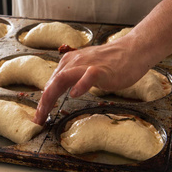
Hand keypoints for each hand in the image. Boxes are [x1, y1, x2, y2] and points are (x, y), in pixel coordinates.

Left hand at [33, 38, 149, 124]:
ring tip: (46, 111)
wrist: (132, 50)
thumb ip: (72, 78)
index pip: (51, 83)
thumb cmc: (111, 62)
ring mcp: (87, 65)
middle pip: (53, 82)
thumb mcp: (85, 69)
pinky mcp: (102, 69)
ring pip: (63, 78)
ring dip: (52, 95)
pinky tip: (74, 94)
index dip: (43, 101)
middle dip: (43, 102)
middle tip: (38, 120)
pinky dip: (81, 84)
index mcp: (69, 63)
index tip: (38, 117)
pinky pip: (89, 75)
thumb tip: (59, 90)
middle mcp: (74, 62)